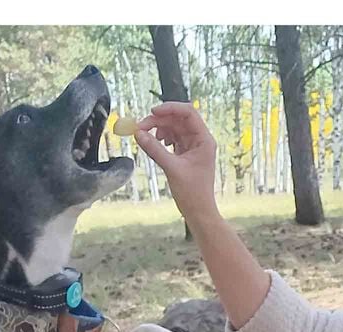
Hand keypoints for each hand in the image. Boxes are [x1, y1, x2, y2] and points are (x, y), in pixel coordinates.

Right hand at [135, 103, 218, 223]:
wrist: (199, 212)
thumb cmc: (192, 193)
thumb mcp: (171, 169)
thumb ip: (155, 150)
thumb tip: (138, 133)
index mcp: (204, 140)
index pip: (188, 112)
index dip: (170, 108)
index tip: (152, 112)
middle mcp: (200, 140)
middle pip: (178, 119)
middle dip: (160, 120)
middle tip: (141, 127)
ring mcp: (193, 146)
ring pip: (174, 127)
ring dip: (159, 128)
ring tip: (146, 136)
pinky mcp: (186, 154)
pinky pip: (173, 138)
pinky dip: (162, 137)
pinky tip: (155, 142)